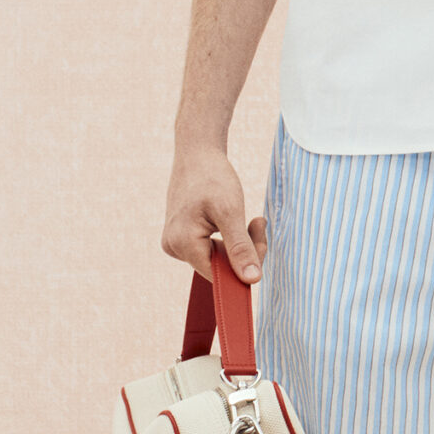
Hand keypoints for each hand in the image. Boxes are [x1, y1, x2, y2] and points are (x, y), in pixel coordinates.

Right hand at [162, 145, 269, 283]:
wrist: (197, 153)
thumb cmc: (212, 176)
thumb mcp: (231, 211)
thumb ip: (240, 247)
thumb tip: (251, 280)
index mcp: (182, 244)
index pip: (219, 275)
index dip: (243, 265)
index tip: (260, 241)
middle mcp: (174, 247)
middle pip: (219, 267)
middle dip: (245, 250)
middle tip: (259, 224)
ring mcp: (175, 243)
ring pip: (218, 259)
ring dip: (239, 243)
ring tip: (251, 220)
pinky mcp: (182, 237)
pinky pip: (211, 249)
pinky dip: (228, 239)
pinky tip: (233, 221)